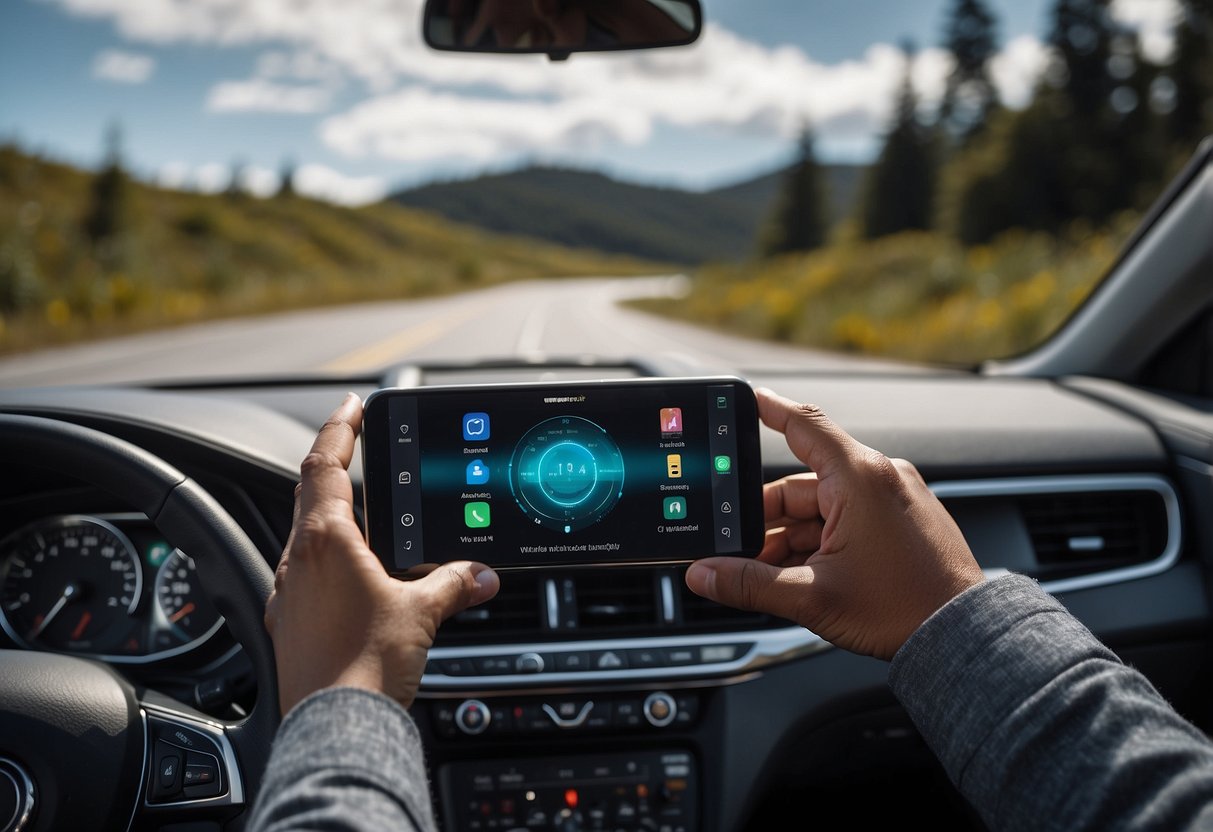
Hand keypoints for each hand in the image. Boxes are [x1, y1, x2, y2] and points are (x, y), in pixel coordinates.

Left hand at [265, 393, 499, 714]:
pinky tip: (355, 581)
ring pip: (307, 537)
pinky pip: (307, 576)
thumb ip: (454, 583)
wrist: (335, 729)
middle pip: (311, 494)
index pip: (325, 464)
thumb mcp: (422, 612)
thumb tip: (480, 574)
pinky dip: (330, 562)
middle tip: (359, 449)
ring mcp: (289, 594)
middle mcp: (298, 561)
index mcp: (326, 541)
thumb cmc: (366, 667)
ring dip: (333, 518)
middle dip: (337, 467)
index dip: (340, 428)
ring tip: (367, 519)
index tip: (351, 405)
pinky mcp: (290, 625)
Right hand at [685, 388, 983, 659]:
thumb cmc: (905, 609)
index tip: (747, 398)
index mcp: (861, 479)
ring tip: (771, 575)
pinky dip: (818, 542)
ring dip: (791, 538)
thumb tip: (704, 574)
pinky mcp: (902, 521)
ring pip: (821, 507)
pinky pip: (846, 520)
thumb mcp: (813, 597)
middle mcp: (880, 479)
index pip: (804, 426)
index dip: (769, 410)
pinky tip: (801, 575)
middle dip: (767, 520)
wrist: (962, 637)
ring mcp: (893, 500)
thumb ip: (749, 583)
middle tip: (739, 551)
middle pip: (802, 484)